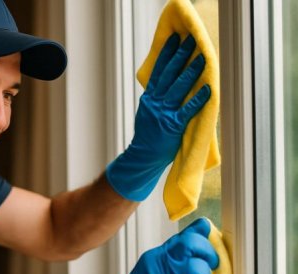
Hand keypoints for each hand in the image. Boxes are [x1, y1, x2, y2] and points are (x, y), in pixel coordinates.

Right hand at [43, 218, 218, 273]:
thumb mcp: (149, 268)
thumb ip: (167, 258)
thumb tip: (187, 249)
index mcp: (157, 256)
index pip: (182, 235)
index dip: (199, 230)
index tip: (207, 229)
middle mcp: (163, 265)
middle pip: (192, 243)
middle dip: (208, 251)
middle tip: (210, 261)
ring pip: (199, 268)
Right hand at [106, 33, 211, 200]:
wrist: (142, 157)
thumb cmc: (147, 137)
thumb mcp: (146, 114)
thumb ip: (155, 100)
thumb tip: (166, 86)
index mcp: (148, 99)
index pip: (158, 72)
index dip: (166, 55)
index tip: (173, 39)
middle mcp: (155, 103)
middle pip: (169, 75)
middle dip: (180, 56)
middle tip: (190, 41)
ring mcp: (164, 114)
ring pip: (179, 88)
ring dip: (191, 72)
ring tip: (202, 58)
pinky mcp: (173, 125)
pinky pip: (188, 109)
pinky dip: (199, 98)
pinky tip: (208, 88)